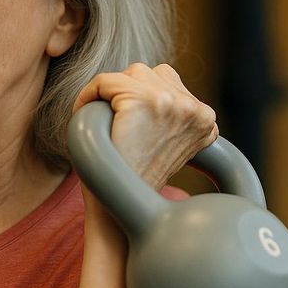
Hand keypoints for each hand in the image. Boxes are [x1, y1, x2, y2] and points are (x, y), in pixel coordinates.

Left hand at [72, 63, 218, 193]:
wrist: (119, 213)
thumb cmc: (133, 183)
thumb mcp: (164, 146)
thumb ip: (167, 120)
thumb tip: (156, 92)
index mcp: (205, 121)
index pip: (168, 84)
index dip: (137, 97)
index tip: (119, 120)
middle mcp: (196, 110)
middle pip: (151, 75)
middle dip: (124, 91)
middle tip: (105, 119)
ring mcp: (172, 103)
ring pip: (131, 74)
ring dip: (108, 91)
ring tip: (98, 118)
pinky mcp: (143, 101)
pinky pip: (105, 81)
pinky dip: (89, 94)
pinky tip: (82, 114)